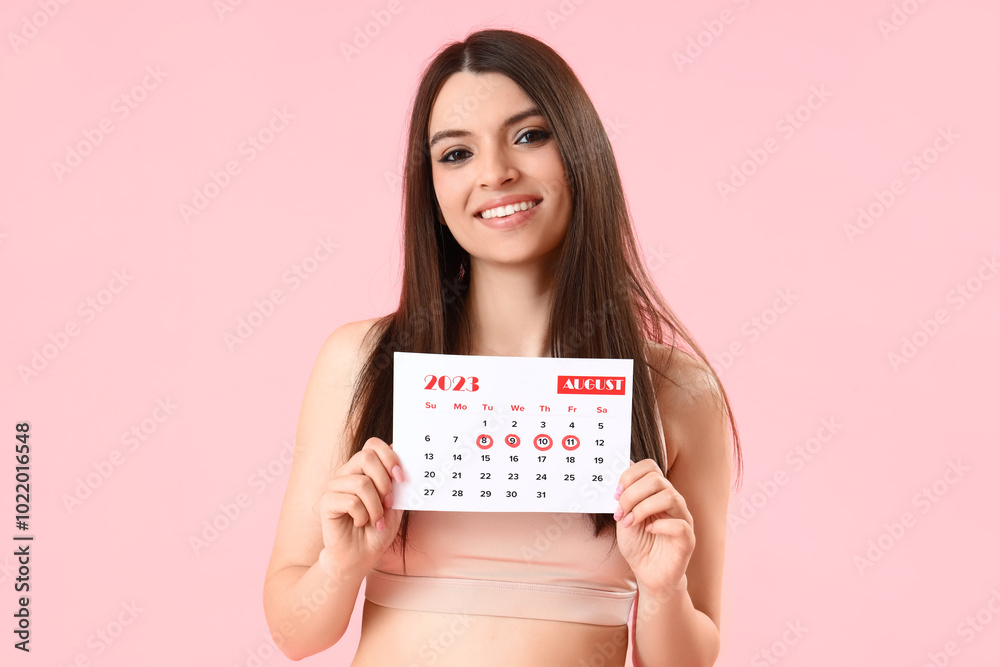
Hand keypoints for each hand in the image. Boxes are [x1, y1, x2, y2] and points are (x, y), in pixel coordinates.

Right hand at [315, 437, 404, 572]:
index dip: (389, 457)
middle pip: (366, 457)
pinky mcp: (326, 502)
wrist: (360, 556)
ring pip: (361, 483)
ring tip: (376, 520)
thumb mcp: (395, 505)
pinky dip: (363, 516)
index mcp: (363, 469)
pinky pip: (351, 501)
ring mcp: (335, 486)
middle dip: (384, 482)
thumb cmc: (377, 530)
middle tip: (389, 503)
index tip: (401, 478)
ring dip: (375, 506)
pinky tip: (361, 523)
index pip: (373, 445)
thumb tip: (400, 455)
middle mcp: (348, 473)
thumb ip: (397, 482)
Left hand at [613, 458, 694, 594]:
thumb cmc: (638, 545)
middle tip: (621, 512)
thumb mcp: (624, 517)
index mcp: (657, 493)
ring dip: (643, 508)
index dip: (630, 476)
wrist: (648, 574)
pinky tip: (648, 532)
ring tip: (631, 522)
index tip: (616, 494)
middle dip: (632, 494)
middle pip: (657, 479)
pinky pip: (680, 525)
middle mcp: (672, 501)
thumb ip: (623, 496)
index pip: (650, 467)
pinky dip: (660, 526)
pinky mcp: (688, 538)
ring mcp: (682, 518)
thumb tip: (621, 465)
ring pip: (670, 496)